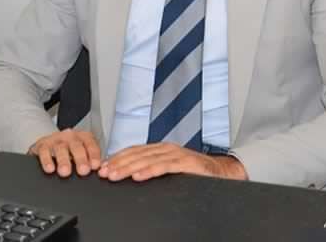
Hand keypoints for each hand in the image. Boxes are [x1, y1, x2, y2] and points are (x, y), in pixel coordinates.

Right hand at [28, 130, 101, 177]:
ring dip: (64, 161)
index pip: (91, 145)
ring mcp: (56, 139)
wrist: (49, 144)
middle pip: (77, 146)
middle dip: (81, 159)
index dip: (94, 155)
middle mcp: (71, 136)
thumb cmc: (71, 152)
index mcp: (84, 138)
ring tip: (65, 172)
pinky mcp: (42, 145)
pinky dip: (47, 160)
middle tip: (83, 171)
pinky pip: (44, 151)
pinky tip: (50, 168)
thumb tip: (102, 172)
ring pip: (61, 148)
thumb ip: (91, 161)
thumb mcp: (83, 153)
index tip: (95, 166)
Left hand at [98, 143, 247, 181]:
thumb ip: (152, 168)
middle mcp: (166, 149)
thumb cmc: (195, 172)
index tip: (102, 167)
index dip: (116, 158)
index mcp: (160, 149)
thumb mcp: (170, 169)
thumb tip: (129, 174)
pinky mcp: (186, 163)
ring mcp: (176, 154)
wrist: (223, 172)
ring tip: (115, 175)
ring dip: (129, 168)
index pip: (133, 151)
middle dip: (118, 164)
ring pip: (147, 160)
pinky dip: (150, 170)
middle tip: (104, 173)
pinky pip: (165, 167)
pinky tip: (139, 176)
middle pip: (137, 155)